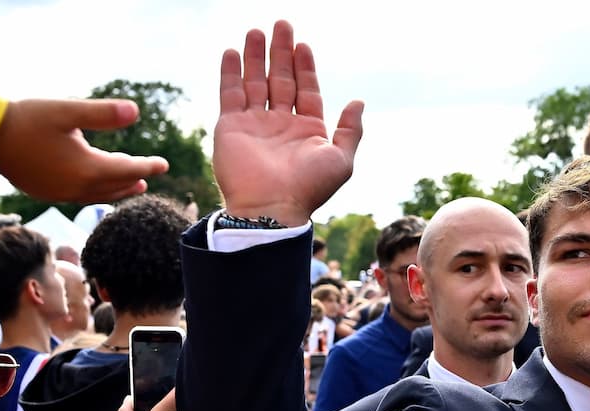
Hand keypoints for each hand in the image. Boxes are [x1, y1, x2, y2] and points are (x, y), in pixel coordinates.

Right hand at [0, 98, 168, 202]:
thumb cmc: (28, 118)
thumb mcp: (68, 110)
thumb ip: (103, 113)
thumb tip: (137, 111)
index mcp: (87, 169)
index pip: (128, 170)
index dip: (148, 166)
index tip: (164, 164)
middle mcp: (76, 187)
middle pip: (116, 186)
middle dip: (135, 180)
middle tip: (151, 175)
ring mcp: (60, 194)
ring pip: (98, 195)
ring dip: (118, 189)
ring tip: (133, 185)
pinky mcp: (46, 193)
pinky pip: (80, 196)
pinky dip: (96, 191)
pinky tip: (96, 184)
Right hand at [213, 21, 363, 225]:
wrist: (271, 208)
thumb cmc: (309, 187)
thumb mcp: (340, 159)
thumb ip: (350, 130)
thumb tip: (359, 101)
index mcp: (307, 131)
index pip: (307, 90)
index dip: (306, 67)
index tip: (304, 45)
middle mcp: (281, 124)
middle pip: (281, 79)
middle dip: (281, 52)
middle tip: (282, 24)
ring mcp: (255, 124)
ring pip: (255, 82)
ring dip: (256, 56)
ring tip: (256, 31)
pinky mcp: (230, 127)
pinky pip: (230, 94)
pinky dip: (231, 73)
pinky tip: (232, 51)